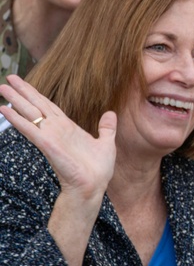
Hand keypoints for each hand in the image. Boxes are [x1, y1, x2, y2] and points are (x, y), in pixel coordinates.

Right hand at [0, 75, 116, 205]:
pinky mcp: (47, 145)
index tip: (23, 84)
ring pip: (30, 114)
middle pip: (36, 106)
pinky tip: (5, 109)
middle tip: (8, 79)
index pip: (48, 106)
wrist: (93, 186)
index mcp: (68, 127)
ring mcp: (50, 136)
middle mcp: (56, 130)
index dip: (36, 94)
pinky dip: (17, 119)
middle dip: (22, 92)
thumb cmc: (98, 169)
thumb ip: (106, 128)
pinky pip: (29, 129)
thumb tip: (110, 114)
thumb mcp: (106, 143)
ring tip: (2, 88)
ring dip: (16, 101)